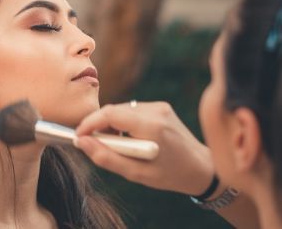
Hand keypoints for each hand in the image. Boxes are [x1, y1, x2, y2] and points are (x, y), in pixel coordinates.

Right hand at [76, 101, 214, 195]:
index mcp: (151, 127)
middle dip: (99, 125)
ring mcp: (159, 106)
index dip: (90, 123)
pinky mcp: (161, 107)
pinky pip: (133, 110)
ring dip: (112, 125)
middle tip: (93, 144)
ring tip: (116, 146)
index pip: (111, 113)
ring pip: (122, 109)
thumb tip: (82, 143)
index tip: (78, 136)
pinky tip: (130, 139)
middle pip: (114, 110)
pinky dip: (124, 123)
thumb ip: (107, 158)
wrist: (202, 168)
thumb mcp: (136, 174)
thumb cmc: (170, 175)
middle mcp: (156, 111)